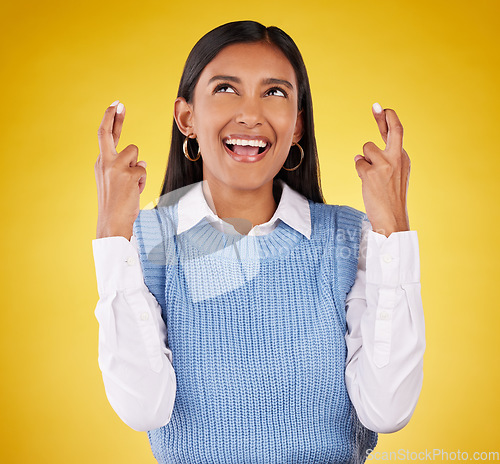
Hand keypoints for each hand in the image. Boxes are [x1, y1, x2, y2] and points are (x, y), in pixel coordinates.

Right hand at [94, 101, 146, 239]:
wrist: (112, 222)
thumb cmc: (116, 204)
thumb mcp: (117, 182)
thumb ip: (126, 167)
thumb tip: (141, 160)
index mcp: (101, 163)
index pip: (104, 137)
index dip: (110, 120)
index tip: (115, 105)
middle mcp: (104, 162)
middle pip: (109, 134)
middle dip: (114, 117)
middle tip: (120, 103)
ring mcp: (115, 167)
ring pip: (135, 153)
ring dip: (138, 167)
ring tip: (131, 185)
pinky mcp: (127, 174)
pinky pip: (143, 169)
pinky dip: (142, 180)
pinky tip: (134, 191)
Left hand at [354, 103, 410, 236]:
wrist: (392, 219)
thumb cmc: (390, 199)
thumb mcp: (394, 175)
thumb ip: (384, 159)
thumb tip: (365, 150)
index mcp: (404, 158)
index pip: (397, 132)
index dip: (388, 119)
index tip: (381, 108)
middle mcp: (398, 158)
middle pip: (393, 129)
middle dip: (385, 116)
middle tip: (377, 106)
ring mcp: (385, 164)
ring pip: (366, 149)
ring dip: (364, 160)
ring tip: (372, 177)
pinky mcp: (372, 173)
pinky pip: (358, 163)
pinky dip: (360, 170)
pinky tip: (368, 182)